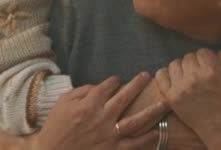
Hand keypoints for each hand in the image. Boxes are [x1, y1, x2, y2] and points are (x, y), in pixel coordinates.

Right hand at [35, 72, 167, 149]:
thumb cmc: (55, 127)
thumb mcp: (63, 102)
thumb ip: (83, 91)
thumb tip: (100, 86)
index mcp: (89, 104)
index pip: (107, 87)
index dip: (114, 81)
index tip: (118, 79)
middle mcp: (102, 118)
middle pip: (125, 97)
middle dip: (138, 85)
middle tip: (147, 76)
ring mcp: (109, 136)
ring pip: (136, 121)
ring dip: (152, 111)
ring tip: (165, 103)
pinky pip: (133, 144)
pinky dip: (146, 139)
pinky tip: (157, 132)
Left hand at [156, 50, 220, 148]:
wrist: (217, 128)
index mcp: (212, 72)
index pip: (202, 52)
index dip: (205, 57)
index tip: (207, 64)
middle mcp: (195, 77)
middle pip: (188, 57)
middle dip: (194, 62)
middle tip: (198, 71)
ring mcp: (181, 87)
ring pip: (174, 64)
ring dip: (180, 67)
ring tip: (186, 74)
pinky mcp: (171, 96)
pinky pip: (161, 75)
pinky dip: (165, 73)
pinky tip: (173, 78)